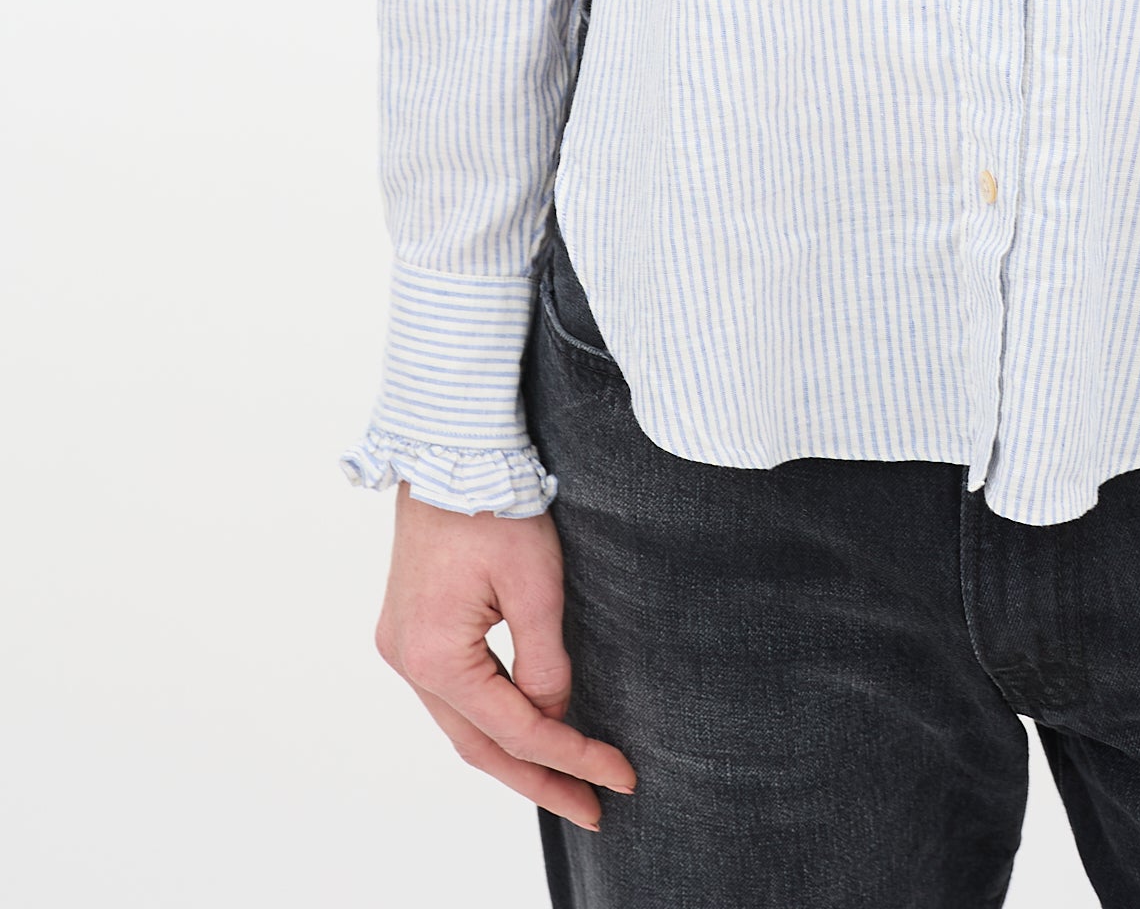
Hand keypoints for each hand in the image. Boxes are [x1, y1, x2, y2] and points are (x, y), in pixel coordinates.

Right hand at [374, 483, 636, 829]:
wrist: (450, 446)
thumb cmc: (493, 502)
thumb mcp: (536, 585)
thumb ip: (546, 662)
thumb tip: (554, 716)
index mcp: (434, 657)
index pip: (517, 729)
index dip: (572, 758)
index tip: (620, 777)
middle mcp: (407, 661)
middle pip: (481, 745)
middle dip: (541, 781)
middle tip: (594, 810)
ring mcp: (402, 646)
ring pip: (464, 724)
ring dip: (515, 754)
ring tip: (568, 785)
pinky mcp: (409, 629)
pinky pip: (453, 694)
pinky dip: (492, 718)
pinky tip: (527, 731)